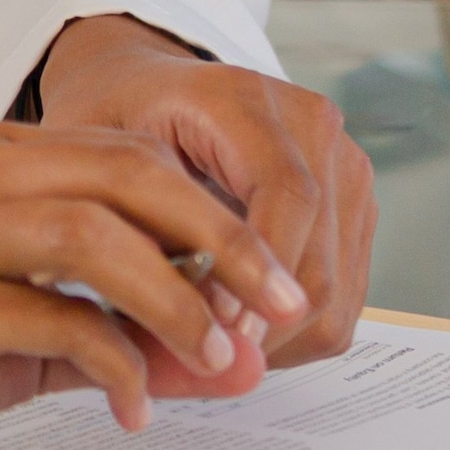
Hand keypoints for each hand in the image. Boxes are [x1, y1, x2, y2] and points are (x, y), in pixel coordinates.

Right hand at [0, 71, 353, 449]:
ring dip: (178, 299)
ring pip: (93, 231)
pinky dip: (109, 360)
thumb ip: (100, 326)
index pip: (127, 156)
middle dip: (223, 241)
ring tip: (222, 358)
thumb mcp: (11, 330)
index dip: (216, 214)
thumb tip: (212, 351)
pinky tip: (132, 405)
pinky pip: (43, 314)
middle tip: (280, 306)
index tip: (275, 281)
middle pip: (125, 173)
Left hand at [24, 14, 373, 364]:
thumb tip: (193, 320)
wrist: (144, 86)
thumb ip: (138, 230)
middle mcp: (310, 123)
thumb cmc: (114, 120)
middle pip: (321, 253)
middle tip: (210, 363)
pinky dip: (299, 327)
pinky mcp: (352, 202)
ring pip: (340, 285)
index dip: (261, 274)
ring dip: (285, 336)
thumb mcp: (97, 161)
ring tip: (218, 350)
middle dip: (269, 324)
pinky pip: (346, 291)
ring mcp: (342, 163)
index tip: (226, 334)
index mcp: (243, 98)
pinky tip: (242, 329)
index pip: (286, 194)